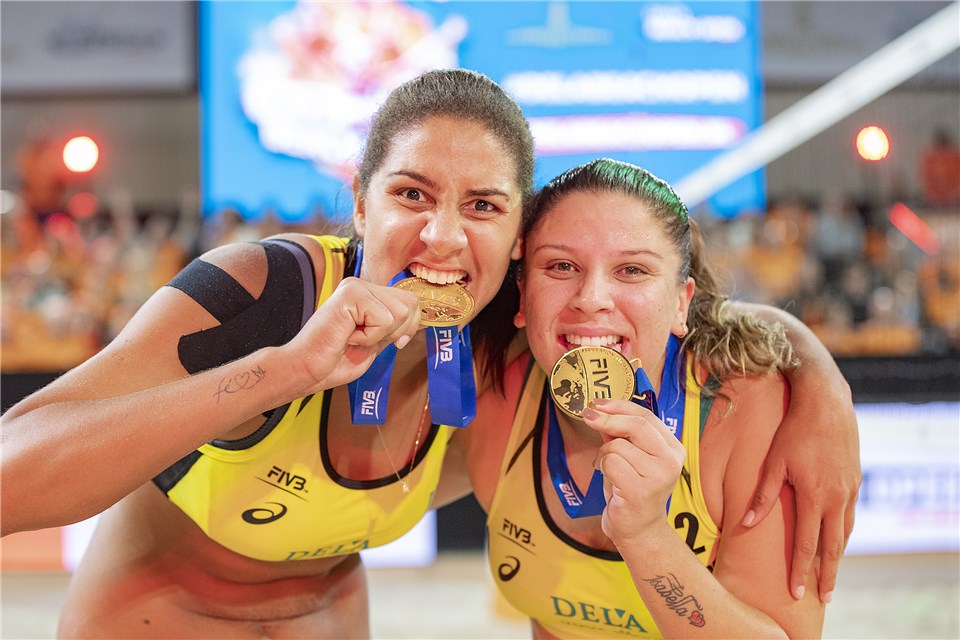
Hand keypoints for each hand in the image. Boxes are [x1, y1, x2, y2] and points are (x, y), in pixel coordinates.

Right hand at [288, 277, 420, 391]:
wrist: (307, 369)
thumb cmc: (337, 360)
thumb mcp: (376, 342)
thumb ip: (394, 328)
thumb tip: (422, 318)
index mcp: (368, 293)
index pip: (410, 300)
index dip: (411, 327)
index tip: (395, 344)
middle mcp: (362, 285)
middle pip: (409, 304)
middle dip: (396, 332)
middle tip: (365, 340)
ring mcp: (355, 287)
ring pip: (399, 312)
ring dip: (379, 335)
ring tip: (353, 337)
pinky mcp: (350, 295)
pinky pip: (383, 320)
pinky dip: (369, 337)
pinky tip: (347, 336)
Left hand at [581, 398, 685, 544]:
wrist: (638, 528)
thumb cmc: (632, 488)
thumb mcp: (630, 456)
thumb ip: (620, 434)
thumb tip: (598, 410)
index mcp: (673, 448)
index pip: (646, 416)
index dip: (619, 406)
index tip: (597, 403)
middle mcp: (671, 461)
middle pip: (636, 425)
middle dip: (607, 419)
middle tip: (588, 417)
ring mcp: (658, 477)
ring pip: (618, 446)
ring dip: (603, 453)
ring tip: (606, 468)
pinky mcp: (641, 491)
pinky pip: (611, 463)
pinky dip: (602, 466)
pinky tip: (608, 478)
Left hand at [742, 381, 860, 602]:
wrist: (826, 403)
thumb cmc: (793, 431)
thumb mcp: (773, 463)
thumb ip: (761, 496)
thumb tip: (746, 525)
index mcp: (814, 496)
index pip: (807, 544)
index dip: (801, 570)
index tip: (797, 592)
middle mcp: (836, 498)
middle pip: (833, 547)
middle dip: (827, 574)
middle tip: (824, 598)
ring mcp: (850, 490)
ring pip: (845, 532)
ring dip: (838, 555)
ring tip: (831, 574)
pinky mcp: (855, 480)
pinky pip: (850, 515)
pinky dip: (844, 532)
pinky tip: (838, 538)